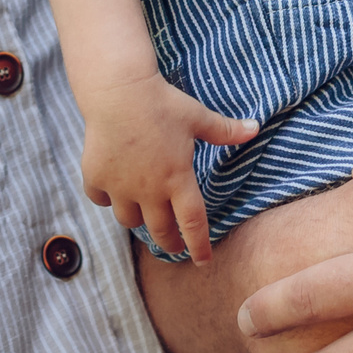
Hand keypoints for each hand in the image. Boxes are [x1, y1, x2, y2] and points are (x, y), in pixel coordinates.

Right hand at [78, 68, 258, 263]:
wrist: (118, 92)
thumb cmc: (162, 103)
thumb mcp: (197, 116)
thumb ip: (225, 130)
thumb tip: (255, 128)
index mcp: (177, 178)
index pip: (192, 223)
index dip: (199, 245)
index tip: (203, 261)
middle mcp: (149, 190)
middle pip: (160, 231)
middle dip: (169, 242)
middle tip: (174, 244)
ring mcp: (120, 187)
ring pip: (129, 220)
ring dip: (139, 220)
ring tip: (144, 212)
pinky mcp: (96, 178)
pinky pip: (101, 199)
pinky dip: (107, 199)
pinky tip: (113, 190)